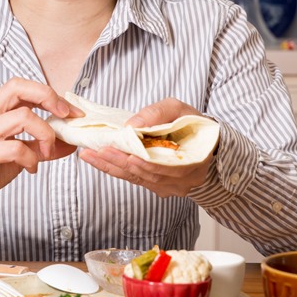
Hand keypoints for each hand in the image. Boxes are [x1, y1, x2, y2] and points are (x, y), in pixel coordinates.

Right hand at [0, 78, 80, 208]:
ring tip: (47, 153)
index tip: (70, 111)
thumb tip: (71, 143)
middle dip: (49, 98)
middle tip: (66, 118)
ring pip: (22, 117)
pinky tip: (31, 168)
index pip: (20, 85)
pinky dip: (31, 158)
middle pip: (18, 88)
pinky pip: (15, 148)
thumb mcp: (17, 152)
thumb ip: (41, 145)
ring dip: (45, 134)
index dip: (48, 93)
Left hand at [78, 97, 212, 197]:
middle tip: (96, 152)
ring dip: (112, 167)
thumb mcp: (180, 109)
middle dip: (119, 162)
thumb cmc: (194, 125)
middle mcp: (183, 179)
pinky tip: (100, 161)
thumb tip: (131, 126)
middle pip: (146, 174)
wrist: (207, 144)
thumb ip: (157, 114)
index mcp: (193, 160)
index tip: (123, 152)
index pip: (166, 165)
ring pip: (138, 179)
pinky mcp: (160, 187)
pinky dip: (116, 170)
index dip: (144, 161)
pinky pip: (136, 180)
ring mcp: (171, 186)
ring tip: (90, 156)